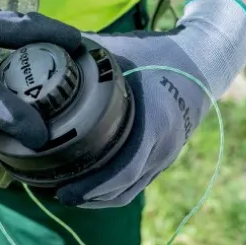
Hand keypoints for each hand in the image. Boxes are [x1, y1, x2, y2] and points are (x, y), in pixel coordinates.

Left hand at [56, 0, 245, 208]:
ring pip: (130, 190)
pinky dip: (113, 189)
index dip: (92, 187)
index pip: (123, 170)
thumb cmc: (159, 53)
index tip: (62, 191)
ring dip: (100, 197)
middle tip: (54, 192)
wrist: (204, 59)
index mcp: (154, 124)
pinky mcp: (165, 154)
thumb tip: (41, 46)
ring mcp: (166, 154)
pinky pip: (138, 182)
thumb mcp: (122, 50)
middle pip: (123, 188)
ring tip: (66, 192)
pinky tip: (89, 185)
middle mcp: (164, 146)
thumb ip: (84, 52)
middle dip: (89, 196)